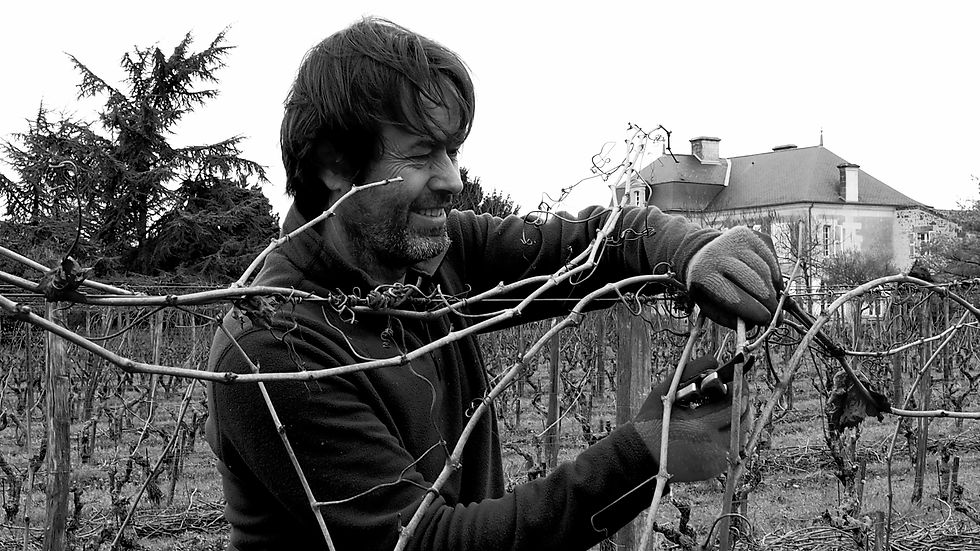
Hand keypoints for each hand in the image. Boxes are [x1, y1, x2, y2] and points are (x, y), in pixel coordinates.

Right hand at [632, 355, 746, 482]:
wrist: (638, 456)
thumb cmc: (650, 421)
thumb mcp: (666, 391)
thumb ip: (690, 371)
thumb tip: (714, 360)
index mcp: (701, 426)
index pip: (735, 404)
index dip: (740, 389)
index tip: (738, 378)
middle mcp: (712, 446)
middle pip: (743, 421)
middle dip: (742, 403)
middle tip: (734, 391)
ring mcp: (714, 461)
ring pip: (740, 436)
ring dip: (736, 420)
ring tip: (725, 407)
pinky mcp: (713, 470)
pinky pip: (730, 449)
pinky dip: (727, 436)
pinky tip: (716, 426)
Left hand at [685, 226, 782, 328]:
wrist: (700, 252)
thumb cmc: (708, 285)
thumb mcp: (710, 303)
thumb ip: (730, 317)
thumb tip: (756, 324)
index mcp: (703, 274)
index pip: (733, 296)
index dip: (753, 310)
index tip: (767, 320)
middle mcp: (717, 254)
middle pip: (752, 281)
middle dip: (768, 302)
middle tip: (777, 316)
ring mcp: (734, 241)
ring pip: (763, 269)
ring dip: (773, 289)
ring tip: (774, 303)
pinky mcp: (748, 234)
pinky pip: (769, 257)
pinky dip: (774, 274)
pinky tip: (773, 285)